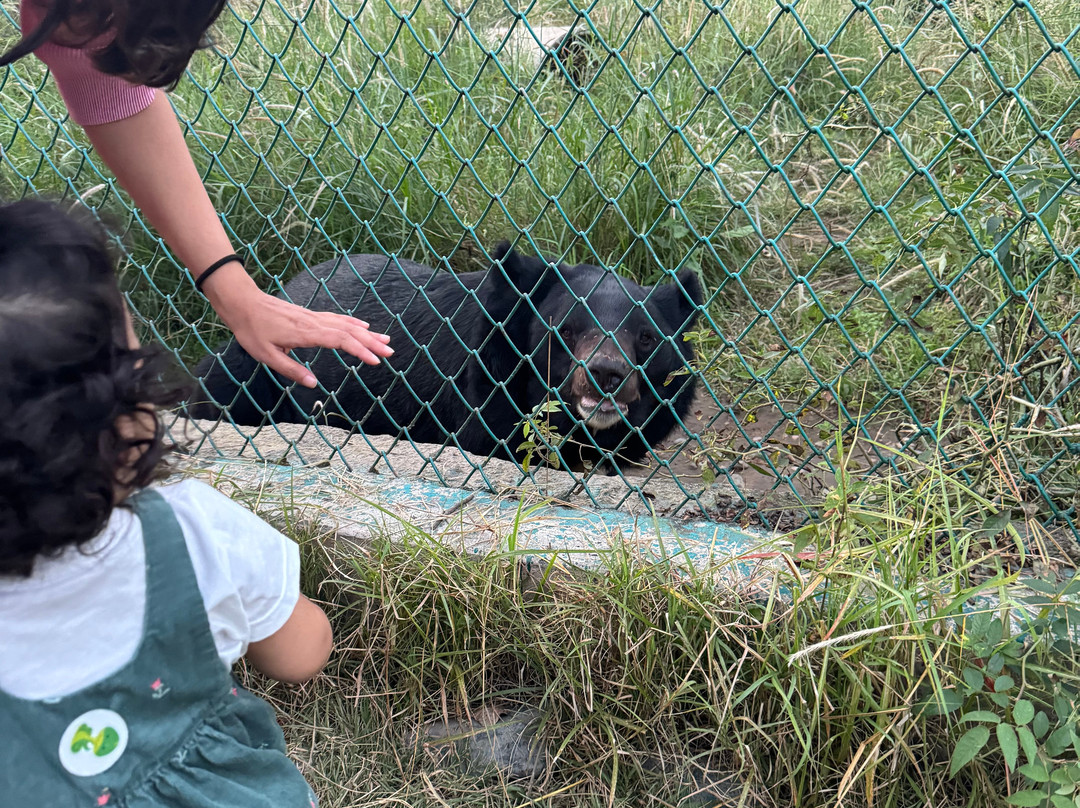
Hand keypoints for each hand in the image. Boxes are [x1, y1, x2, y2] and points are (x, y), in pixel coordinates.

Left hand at [205, 264, 392, 388]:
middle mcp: (314, 323)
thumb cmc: (252, 330)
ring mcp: (314, 317)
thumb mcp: (266, 356)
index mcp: (305, 333)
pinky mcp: (311, 315)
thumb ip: (291, 370)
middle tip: (390, 353)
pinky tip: (363, 327)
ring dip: (367, 333)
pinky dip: (354, 323)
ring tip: (385, 341)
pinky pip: (338, 319)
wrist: (243, 302)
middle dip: (371, 343)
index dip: (359, 351)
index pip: (340, 341)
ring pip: (346, 324)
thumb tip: (313, 384)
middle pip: (349, 332)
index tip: (375, 361)